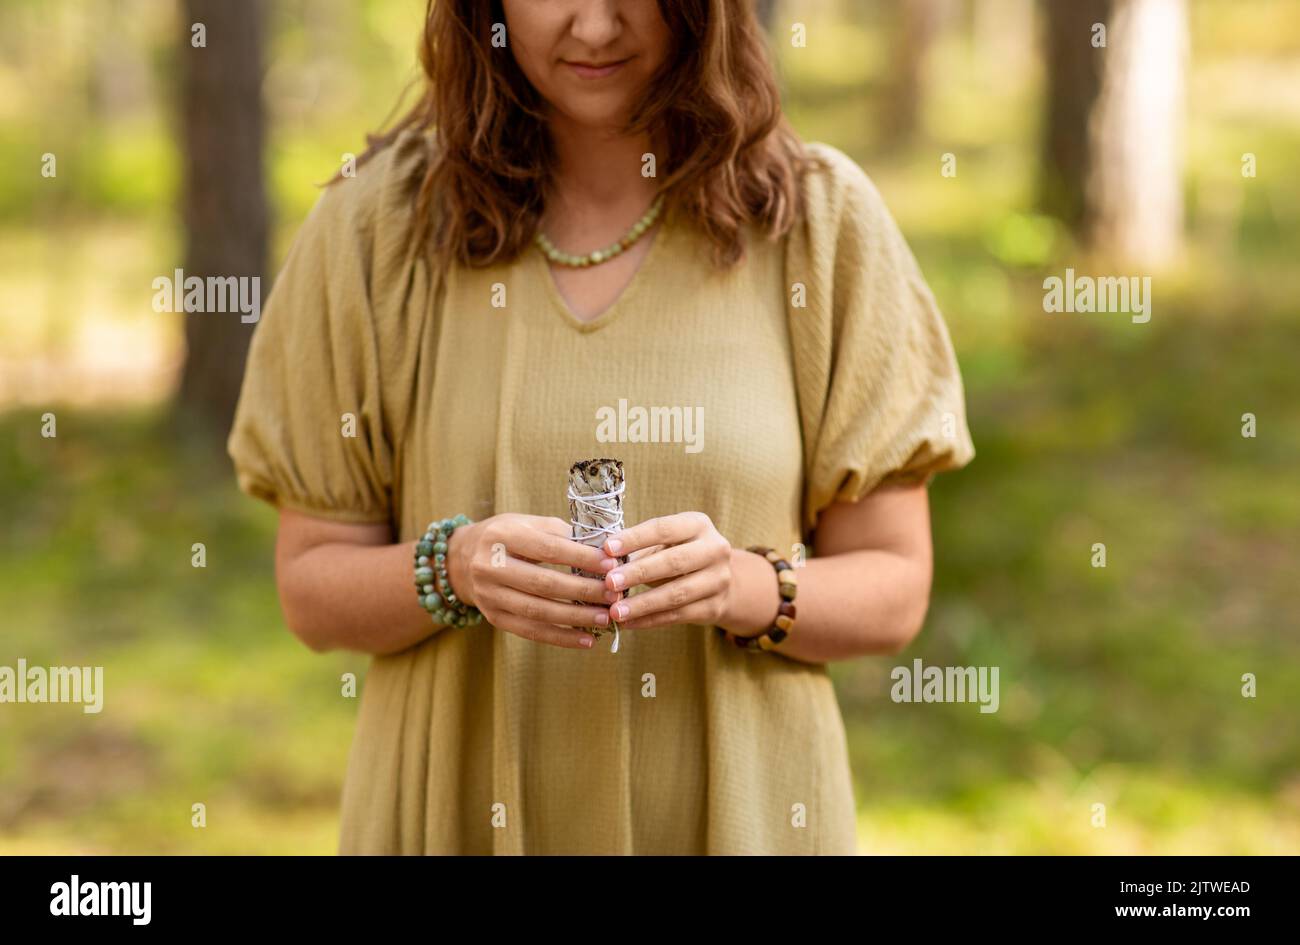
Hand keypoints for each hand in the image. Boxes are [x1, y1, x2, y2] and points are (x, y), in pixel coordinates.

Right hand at [447, 514, 618, 648]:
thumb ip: (562, 534)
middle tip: (613, 594)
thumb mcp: (529, 524)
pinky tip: (586, 640)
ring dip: (576, 617)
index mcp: (501, 535)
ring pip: (537, 611)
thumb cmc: (509, 537)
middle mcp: (489, 566)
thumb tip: (604, 551)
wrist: (464, 558)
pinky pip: (530, 631)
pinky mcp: (493, 618)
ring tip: (606, 618)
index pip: (548, 548)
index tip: (610, 565)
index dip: (581, 557)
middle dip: (583, 590)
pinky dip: (560, 637)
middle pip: (543, 583)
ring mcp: (488, 595)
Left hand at [599, 512, 732, 629]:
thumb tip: (602, 560)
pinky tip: (628, 623)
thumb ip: (639, 548)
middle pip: (673, 562)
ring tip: (615, 611)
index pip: (664, 529)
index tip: (607, 549)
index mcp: (698, 524)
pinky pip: (678, 616)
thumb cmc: (678, 553)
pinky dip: (650, 621)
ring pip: (676, 594)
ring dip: (642, 604)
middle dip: (638, 573)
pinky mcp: (715, 607)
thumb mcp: (665, 542)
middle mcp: (715, 549)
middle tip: (609, 583)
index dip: (635, 539)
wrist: (718, 579)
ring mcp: (718, 580)